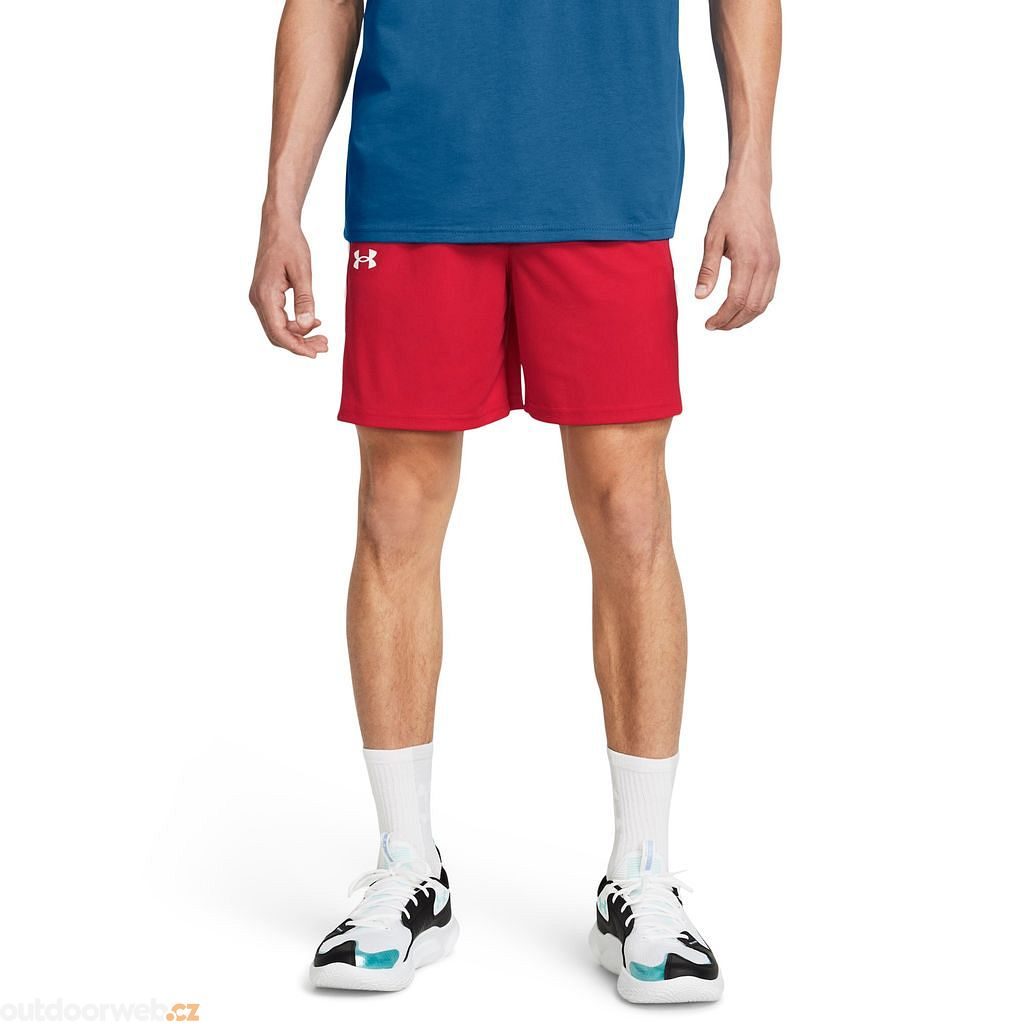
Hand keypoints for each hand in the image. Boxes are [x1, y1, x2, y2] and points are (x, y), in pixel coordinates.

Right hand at [249, 214, 327, 357]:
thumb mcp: (303, 271)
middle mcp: (258, 299)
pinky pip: (278, 317)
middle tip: (324, 346)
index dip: (296, 347)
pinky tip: (313, 323)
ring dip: (299, 336)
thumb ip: (305, 300)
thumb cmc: (290, 243)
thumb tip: (306, 326)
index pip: (278, 332)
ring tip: (322, 338)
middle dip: (300, 344)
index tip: (315, 354)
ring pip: (277, 328)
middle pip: (277, 334)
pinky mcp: (265, 294)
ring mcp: (259, 297)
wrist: (277, 225)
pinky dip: (294, 324)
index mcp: (265, 295)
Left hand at [695, 185, 779, 330]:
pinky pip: (769, 293)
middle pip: (752, 307)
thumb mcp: (712, 239)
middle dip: (732, 322)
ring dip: (745, 318)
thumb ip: (708, 270)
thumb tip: (699, 296)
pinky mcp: (776, 262)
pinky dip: (756, 306)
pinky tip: (741, 308)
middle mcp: (766, 264)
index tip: (708, 324)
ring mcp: (774, 264)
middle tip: (714, 326)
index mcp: (748, 258)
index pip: (736, 300)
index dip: (722, 317)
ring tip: (726, 321)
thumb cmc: (730, 212)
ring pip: (763, 303)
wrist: (751, 192)